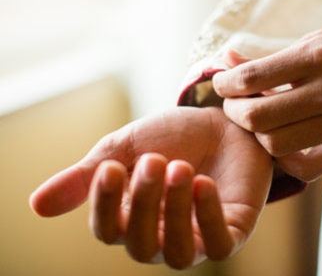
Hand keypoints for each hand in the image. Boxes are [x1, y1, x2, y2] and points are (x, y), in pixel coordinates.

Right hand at [30, 107, 272, 268]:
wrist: (227, 123)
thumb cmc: (175, 136)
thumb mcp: (127, 148)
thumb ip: (87, 175)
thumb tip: (36, 206)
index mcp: (131, 218)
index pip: (107, 229)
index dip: (104, 203)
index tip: (111, 167)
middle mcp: (162, 237)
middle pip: (141, 244)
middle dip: (144, 202)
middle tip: (153, 158)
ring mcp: (197, 239)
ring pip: (178, 252)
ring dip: (176, 212)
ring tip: (179, 168)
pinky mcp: (231, 234)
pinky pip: (217, 245)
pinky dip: (208, 216)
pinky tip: (204, 184)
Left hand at [213, 13, 321, 181]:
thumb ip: (277, 54)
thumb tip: (229, 59)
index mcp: (321, 56)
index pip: (253, 78)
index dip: (226, 83)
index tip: (222, 82)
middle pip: (258, 118)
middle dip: (234, 111)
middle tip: (234, 103)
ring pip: (278, 145)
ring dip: (258, 134)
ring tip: (259, 120)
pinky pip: (307, 166)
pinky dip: (286, 158)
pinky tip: (284, 141)